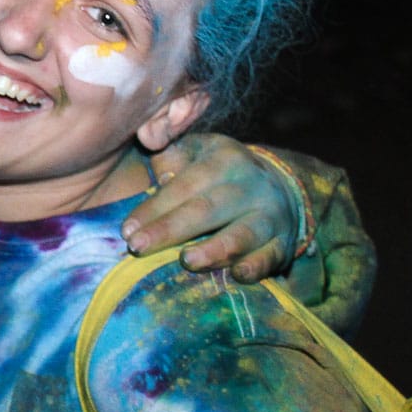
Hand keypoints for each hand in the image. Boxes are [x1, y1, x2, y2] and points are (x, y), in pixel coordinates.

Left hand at [120, 134, 299, 281]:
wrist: (277, 188)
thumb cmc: (217, 173)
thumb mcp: (196, 150)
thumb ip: (168, 146)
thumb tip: (147, 136)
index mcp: (224, 159)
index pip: (185, 185)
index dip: (154, 208)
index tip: (127, 230)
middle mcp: (250, 186)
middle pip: (207, 210)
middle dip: (170, 230)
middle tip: (138, 248)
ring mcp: (271, 215)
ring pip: (242, 234)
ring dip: (215, 250)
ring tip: (187, 261)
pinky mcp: (284, 244)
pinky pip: (271, 257)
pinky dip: (256, 267)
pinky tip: (237, 275)